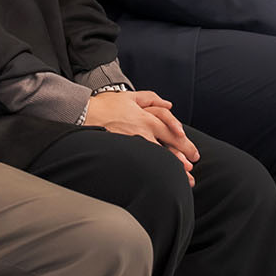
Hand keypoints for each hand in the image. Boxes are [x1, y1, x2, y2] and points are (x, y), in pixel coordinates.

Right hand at [84, 91, 198, 183]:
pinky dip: (153, 169)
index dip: (184, 142)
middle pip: (168, 146)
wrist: (83, 113)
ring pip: (157, 157)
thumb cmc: (106, 104)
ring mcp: (132, 143)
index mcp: (146, 118)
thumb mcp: (131, 96)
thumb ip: (151, 98)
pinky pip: (142, 162)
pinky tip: (159, 178)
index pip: (170, 131)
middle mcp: (142, 131)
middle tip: (193, 168)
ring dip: (172, 168)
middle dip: (183, 158)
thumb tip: (169, 104)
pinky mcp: (122, 151)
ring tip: (183, 179)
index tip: (192, 153)